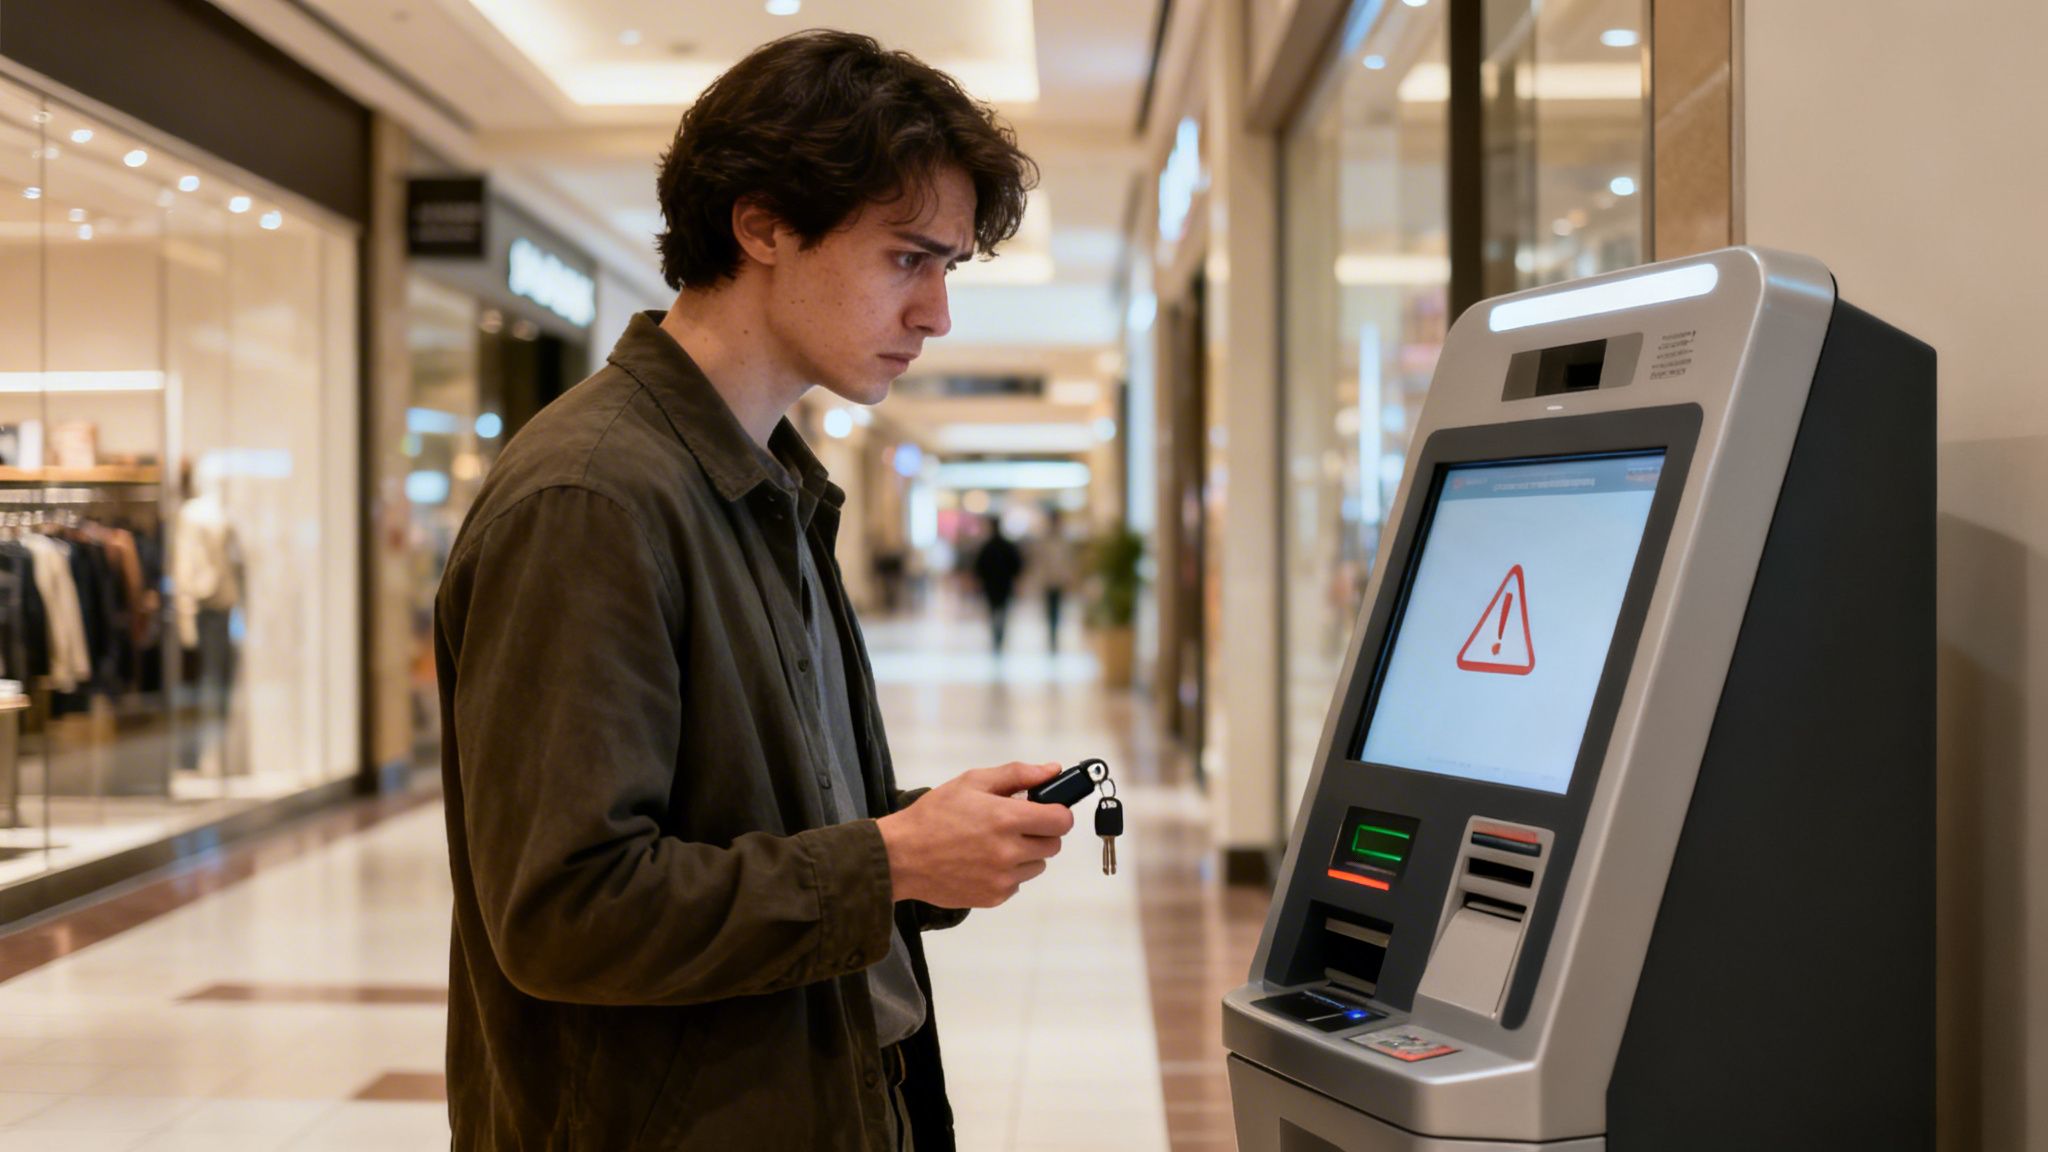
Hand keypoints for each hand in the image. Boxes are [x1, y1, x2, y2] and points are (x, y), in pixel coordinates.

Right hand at [876, 761, 1075, 908]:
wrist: (901, 856)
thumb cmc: (933, 816)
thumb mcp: (972, 782)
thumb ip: (1017, 774)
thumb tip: (1053, 770)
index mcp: (1007, 819)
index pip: (1061, 820)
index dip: (1057, 812)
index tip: (1045, 810)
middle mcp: (1009, 852)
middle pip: (1054, 844)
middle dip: (1040, 832)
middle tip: (1014, 825)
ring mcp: (1003, 878)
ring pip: (1038, 865)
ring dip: (1025, 854)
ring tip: (993, 844)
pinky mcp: (994, 897)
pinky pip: (1018, 883)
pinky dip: (1008, 873)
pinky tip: (982, 862)